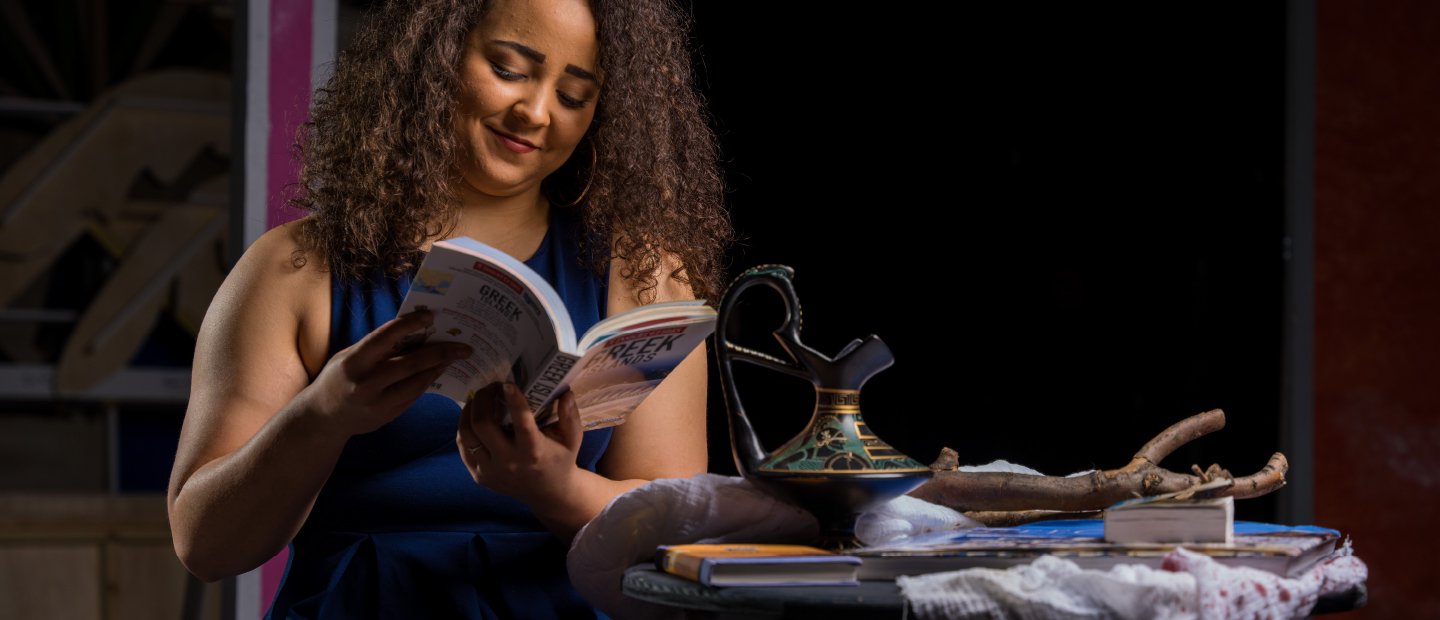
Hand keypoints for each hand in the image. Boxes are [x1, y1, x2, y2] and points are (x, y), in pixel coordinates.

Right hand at [301, 310, 470, 436]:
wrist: (323, 418)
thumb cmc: (338, 378)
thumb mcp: (349, 357)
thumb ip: (377, 347)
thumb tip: (413, 332)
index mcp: (354, 362)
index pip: (385, 338)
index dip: (410, 325)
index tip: (431, 316)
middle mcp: (366, 384)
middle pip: (411, 364)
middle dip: (441, 352)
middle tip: (463, 346)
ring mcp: (378, 403)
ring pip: (418, 382)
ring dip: (439, 368)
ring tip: (455, 357)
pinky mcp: (387, 416)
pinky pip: (414, 396)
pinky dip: (428, 381)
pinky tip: (439, 371)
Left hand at [456, 383, 583, 508]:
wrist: (548, 493)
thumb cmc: (560, 459)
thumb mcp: (572, 439)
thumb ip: (570, 415)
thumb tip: (566, 393)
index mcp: (533, 451)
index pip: (521, 421)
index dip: (513, 400)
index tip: (507, 383)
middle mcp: (509, 462)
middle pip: (483, 424)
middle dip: (483, 399)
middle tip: (490, 387)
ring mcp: (490, 471)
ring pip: (467, 434)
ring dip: (469, 410)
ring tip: (478, 399)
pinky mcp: (479, 476)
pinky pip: (464, 447)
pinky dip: (465, 428)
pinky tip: (473, 417)